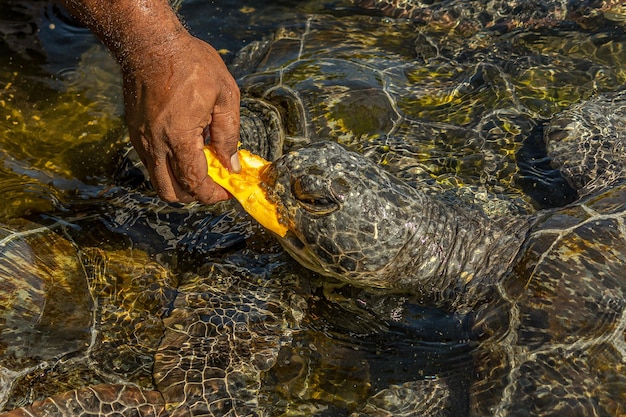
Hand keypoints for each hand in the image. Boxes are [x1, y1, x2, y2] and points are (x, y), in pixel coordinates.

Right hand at [122, 32, 240, 203]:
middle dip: (195, 195)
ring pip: (158, 179)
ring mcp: (141, 139)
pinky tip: (187, 148)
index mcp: (178, 137)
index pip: (194, 183)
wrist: (149, 42)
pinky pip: (151, 162)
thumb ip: (228, 135)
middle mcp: (155, 144)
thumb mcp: (224, 96)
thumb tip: (231, 164)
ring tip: (202, 165)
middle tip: (214, 183)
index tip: (227, 191)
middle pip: (171, 192)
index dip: (213, 194)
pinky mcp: (135, 132)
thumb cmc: (190, 64)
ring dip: (180, 182)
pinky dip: (169, 166)